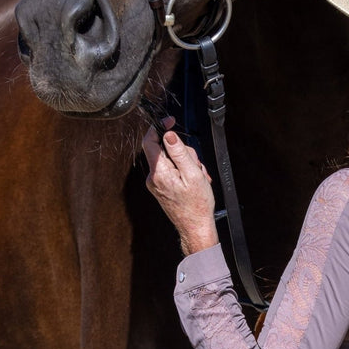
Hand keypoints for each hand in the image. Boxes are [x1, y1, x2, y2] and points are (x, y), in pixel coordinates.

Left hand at [142, 127, 219, 253]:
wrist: (196, 227)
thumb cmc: (197, 204)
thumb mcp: (192, 174)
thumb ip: (179, 152)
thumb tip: (168, 134)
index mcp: (159, 172)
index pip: (150, 141)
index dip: (159, 128)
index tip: (170, 121)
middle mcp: (153, 178)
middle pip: (165, 150)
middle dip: (184, 153)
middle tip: (196, 166)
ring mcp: (156, 184)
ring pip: (171, 160)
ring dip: (188, 164)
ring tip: (198, 178)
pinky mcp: (161, 188)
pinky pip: (173, 171)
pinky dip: (185, 173)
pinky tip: (195, 182)